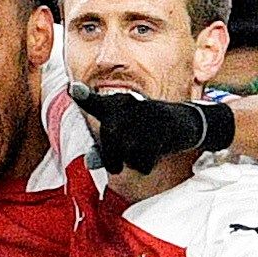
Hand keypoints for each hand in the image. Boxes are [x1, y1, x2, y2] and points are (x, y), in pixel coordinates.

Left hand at [69, 81, 218, 171]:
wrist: (186, 124)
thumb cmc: (147, 132)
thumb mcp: (124, 138)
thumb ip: (103, 150)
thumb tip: (89, 163)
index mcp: (116, 104)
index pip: (96, 103)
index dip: (84, 97)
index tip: (72, 89)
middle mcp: (130, 104)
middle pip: (110, 137)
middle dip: (111, 158)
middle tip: (116, 167)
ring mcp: (148, 114)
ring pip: (127, 151)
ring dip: (132, 162)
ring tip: (142, 152)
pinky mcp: (164, 126)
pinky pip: (144, 159)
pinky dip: (146, 165)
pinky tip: (154, 155)